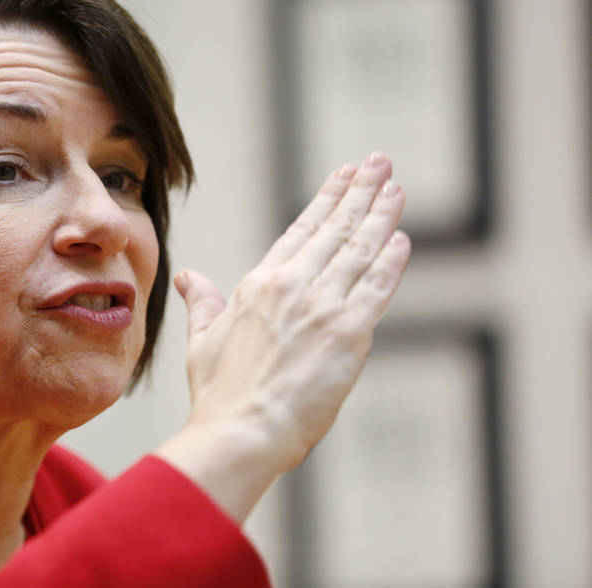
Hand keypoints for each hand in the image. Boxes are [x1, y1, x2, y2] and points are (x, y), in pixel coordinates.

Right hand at [156, 152, 410, 521]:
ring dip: (382, 215)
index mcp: (259, 284)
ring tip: (396, 187)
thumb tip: (188, 279)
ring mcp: (322, 307)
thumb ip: (202, 303)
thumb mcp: (203, 340)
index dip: (327, 199)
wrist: (240, 430)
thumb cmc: (220, 393)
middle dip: (361, 191)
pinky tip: (403, 239)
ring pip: (360, 249)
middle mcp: (292, 286)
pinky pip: (377, 288)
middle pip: (336, 228)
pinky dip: (392, 261)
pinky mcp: (349, 333)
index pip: (301, 229)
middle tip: (380, 161)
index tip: (343, 174)